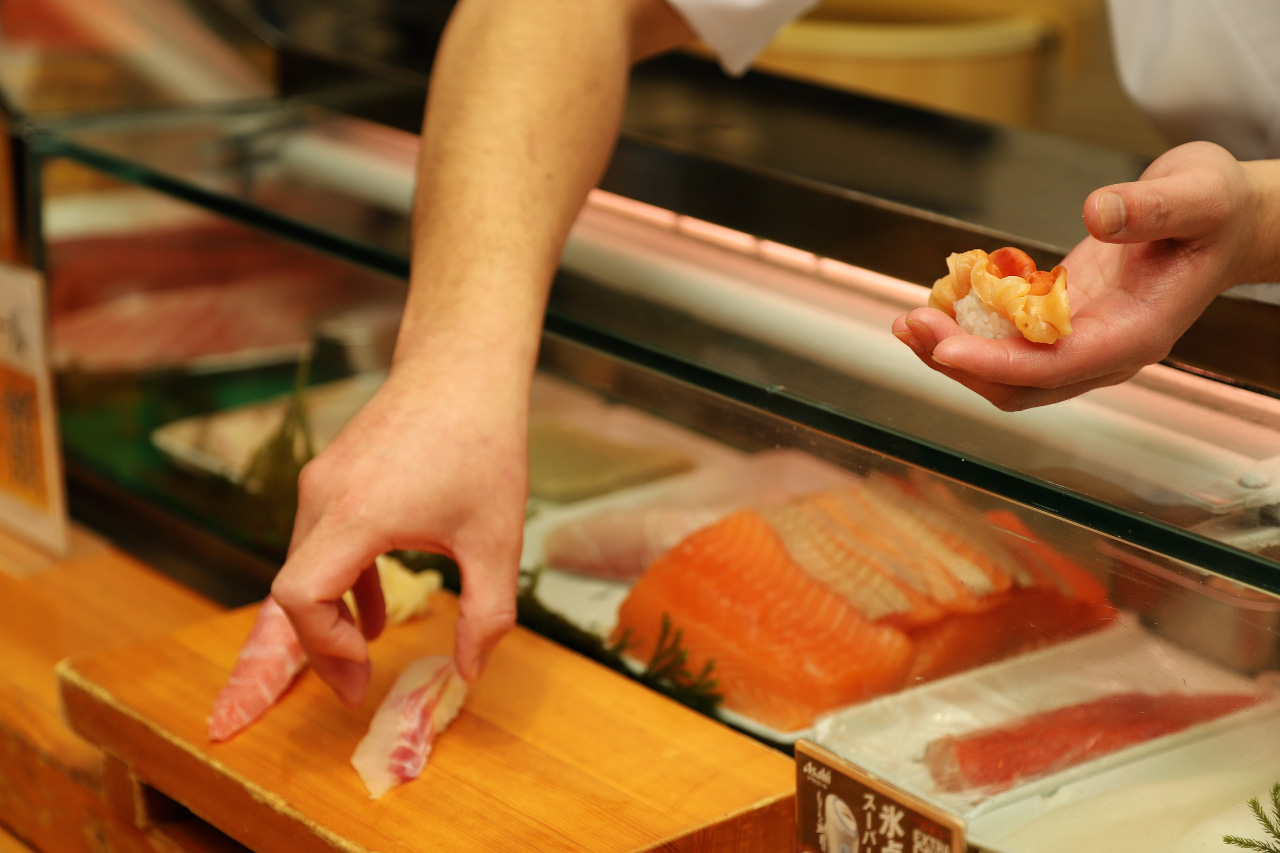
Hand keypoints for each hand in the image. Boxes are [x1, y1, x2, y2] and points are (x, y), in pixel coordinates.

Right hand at [270, 353, 528, 704]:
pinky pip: (321, 537)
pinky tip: (373, 604)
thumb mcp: (497, 540)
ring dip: (332, 610)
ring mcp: (323, 479)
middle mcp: (323, 495)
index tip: (363, 672)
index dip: (324, 647)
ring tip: (366, 649)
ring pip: (306, 562)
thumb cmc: (483, 444)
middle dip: (324, 644)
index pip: (299, 597)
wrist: (465, 365)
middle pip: (294, 588)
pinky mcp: (333, 471)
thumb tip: (470, 671)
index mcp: (355, 514)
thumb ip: (486, 614)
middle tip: (357, 686)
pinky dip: (341, 576)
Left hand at [892, 142, 1276, 409]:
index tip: (946, 346)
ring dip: (954, 352)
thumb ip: (1152, 206)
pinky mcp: (1061, 321)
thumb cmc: (1218, 208)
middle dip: (960, 362)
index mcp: (1137, 333)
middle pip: (1021, 384)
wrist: (1227, 219)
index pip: (1056, 366)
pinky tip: (937, 301)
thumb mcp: (1199, 193)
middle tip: (911, 324)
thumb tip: (1098, 212)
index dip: (998, 362)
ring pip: (1007, 371)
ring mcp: (1081, 340)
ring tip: (909, 320)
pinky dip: (969, 327)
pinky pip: (1007, 340)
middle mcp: (1104, 350)